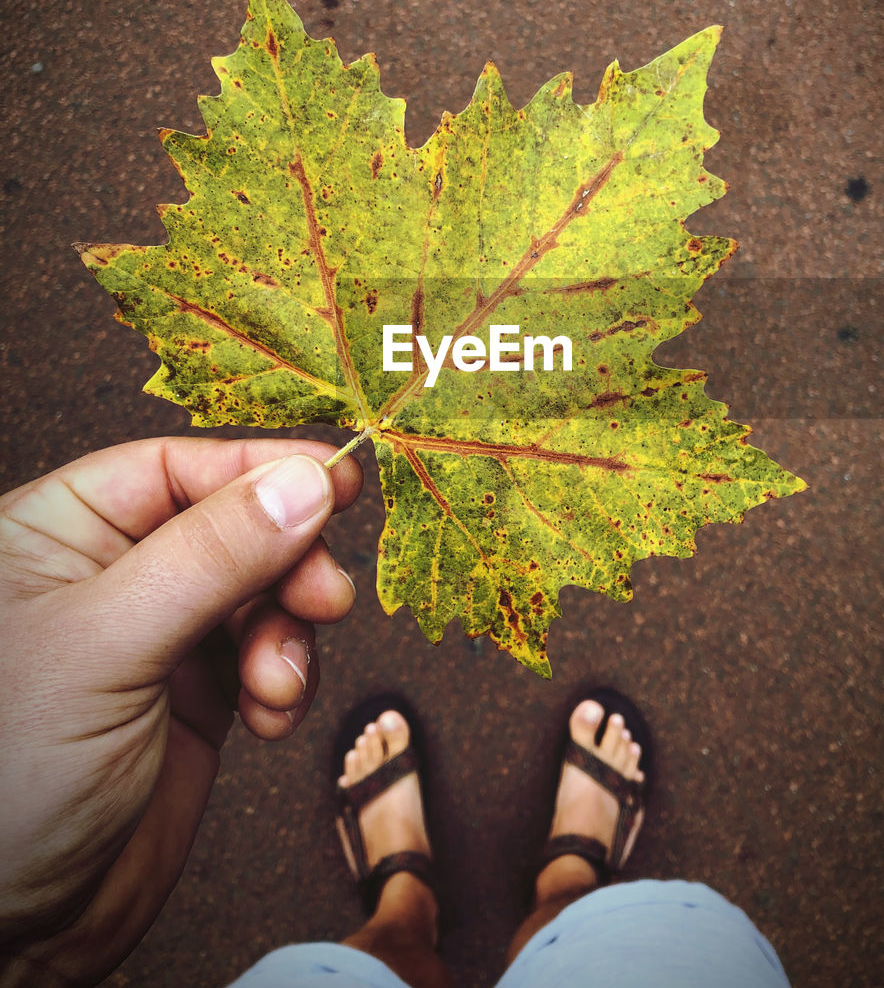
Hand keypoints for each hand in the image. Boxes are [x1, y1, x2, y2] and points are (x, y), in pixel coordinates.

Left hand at [0, 437, 361, 985]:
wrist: (7, 931)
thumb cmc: (3, 776)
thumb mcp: (107, 644)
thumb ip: (211, 556)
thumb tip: (303, 483)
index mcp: (57, 533)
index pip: (176, 465)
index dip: (261, 468)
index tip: (337, 480)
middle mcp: (110, 575)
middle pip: (234, 526)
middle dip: (287, 563)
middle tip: (325, 597)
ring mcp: (155, 637)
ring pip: (261, 593)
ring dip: (287, 636)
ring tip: (276, 686)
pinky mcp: (193, 697)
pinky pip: (267, 658)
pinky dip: (284, 684)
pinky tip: (269, 718)